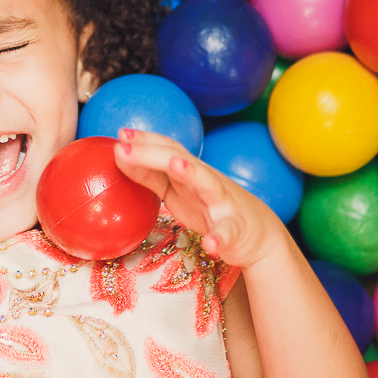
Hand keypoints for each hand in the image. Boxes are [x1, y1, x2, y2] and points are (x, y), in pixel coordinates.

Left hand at [113, 128, 285, 268]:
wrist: (259, 233)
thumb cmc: (210, 206)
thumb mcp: (176, 190)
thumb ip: (150, 175)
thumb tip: (119, 157)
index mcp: (191, 172)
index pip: (168, 148)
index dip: (145, 140)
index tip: (120, 133)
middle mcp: (207, 181)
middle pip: (180, 160)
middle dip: (152, 152)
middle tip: (123, 146)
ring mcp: (223, 204)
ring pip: (208, 186)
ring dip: (191, 174)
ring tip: (175, 165)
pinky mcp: (235, 231)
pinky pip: (226, 233)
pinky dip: (218, 238)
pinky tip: (210, 244)